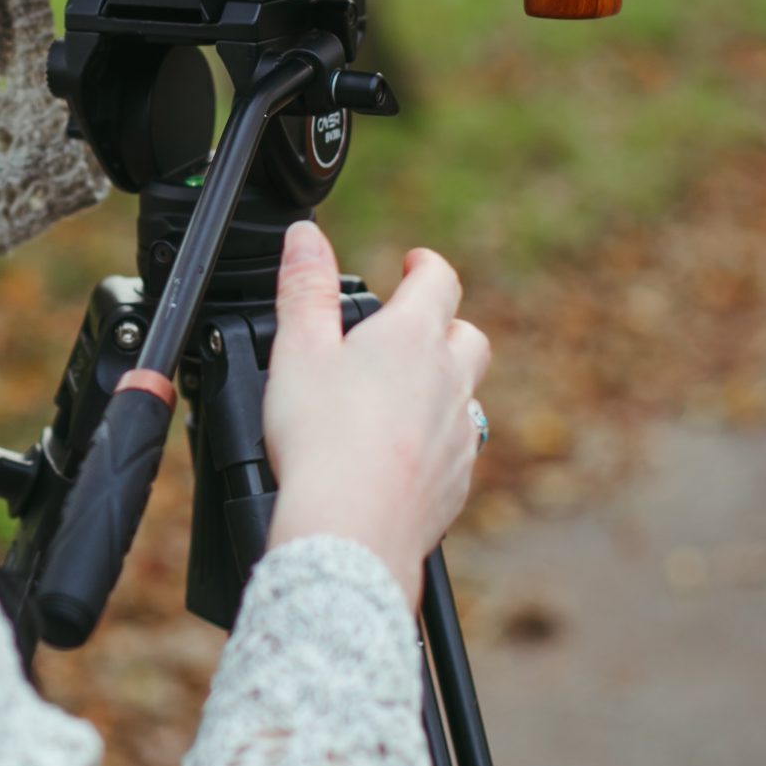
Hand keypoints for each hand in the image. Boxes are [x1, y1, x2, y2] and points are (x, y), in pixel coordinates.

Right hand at [261, 220, 490, 606]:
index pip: (439, 281)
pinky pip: (458, 447)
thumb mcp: (298, 349)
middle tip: (414, 329)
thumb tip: (306, 236)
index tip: (414, 263)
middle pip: (468, 337)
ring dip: (444, 384)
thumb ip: (303, 286)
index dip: (426, 266)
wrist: (351, 530)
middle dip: (446, 325)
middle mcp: (447, 380)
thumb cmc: (320, 438)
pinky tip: (405, 452)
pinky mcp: (457, 480)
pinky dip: (438, 438)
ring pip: (466, 395)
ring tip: (406, 393)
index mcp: (411, 338)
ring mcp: (458, 433)